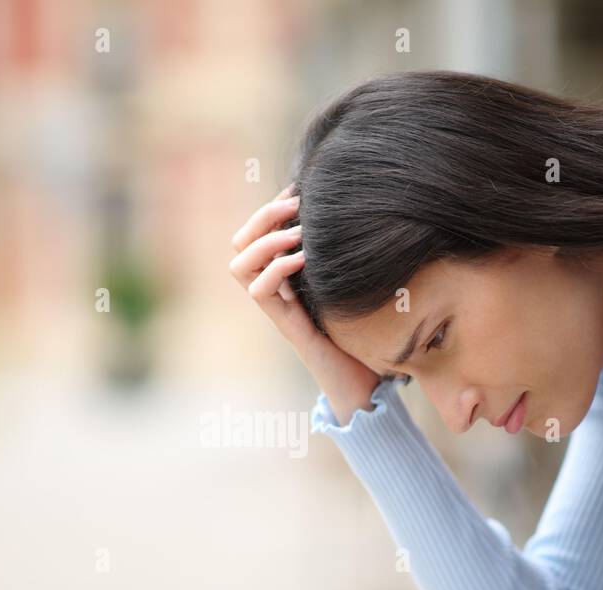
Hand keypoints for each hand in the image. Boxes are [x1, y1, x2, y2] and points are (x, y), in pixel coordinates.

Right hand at [228, 184, 380, 421]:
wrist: (363, 383)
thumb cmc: (362, 332)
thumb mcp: (351, 283)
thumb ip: (343, 256)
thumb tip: (359, 215)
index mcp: (284, 277)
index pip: (253, 235)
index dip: (268, 209)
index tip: (296, 192)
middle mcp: (274, 291)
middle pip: (239, 245)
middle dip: (262, 217)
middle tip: (294, 206)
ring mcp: (277, 309)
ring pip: (239, 266)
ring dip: (265, 242)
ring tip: (297, 232)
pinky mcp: (288, 327)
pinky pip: (260, 292)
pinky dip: (278, 268)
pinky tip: (305, 259)